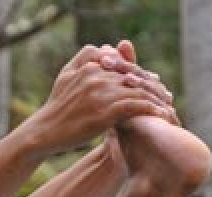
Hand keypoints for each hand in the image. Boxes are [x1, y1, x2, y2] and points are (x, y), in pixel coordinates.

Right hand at [26, 42, 176, 155]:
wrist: (44, 132)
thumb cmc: (57, 108)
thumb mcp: (66, 76)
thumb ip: (85, 58)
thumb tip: (108, 49)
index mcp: (89, 65)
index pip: (124, 64)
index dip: (141, 73)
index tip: (153, 82)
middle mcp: (96, 75)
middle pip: (134, 77)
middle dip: (153, 86)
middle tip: (167, 96)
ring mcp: (100, 93)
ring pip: (138, 91)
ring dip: (156, 99)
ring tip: (168, 107)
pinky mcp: (105, 112)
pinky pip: (135, 106)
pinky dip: (151, 109)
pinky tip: (160, 115)